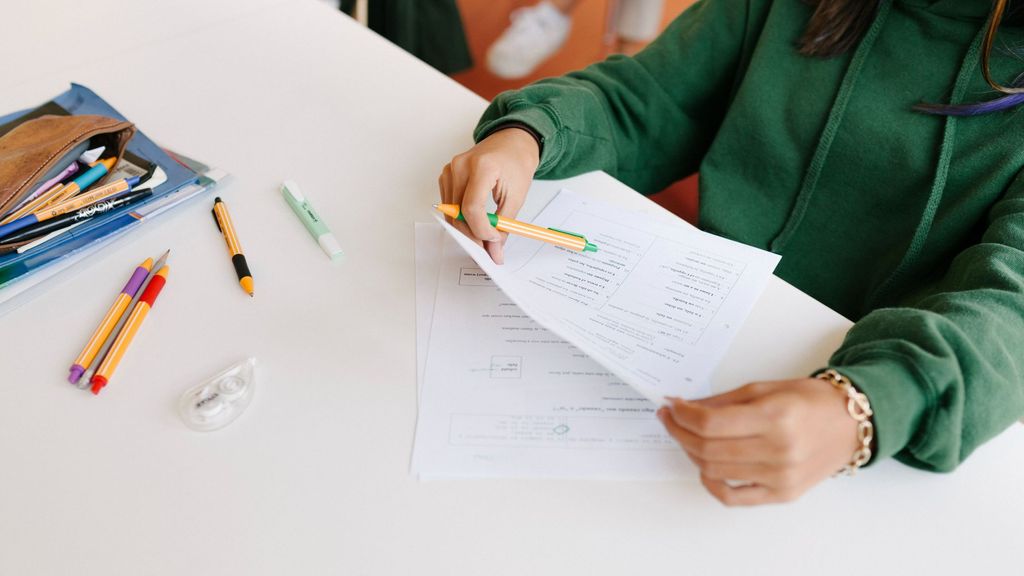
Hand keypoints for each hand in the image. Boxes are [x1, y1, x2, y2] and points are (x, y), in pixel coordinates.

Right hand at [438, 127, 539, 262]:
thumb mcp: (517, 195)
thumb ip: (504, 225)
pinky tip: (475, 221)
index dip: (481, 230)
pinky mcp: (446, 175)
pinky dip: (461, 218)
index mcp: (482, 166)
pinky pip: (449, 205)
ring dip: (466, 229)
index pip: (472, 208)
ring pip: (451, 213)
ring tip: (484, 236)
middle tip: (489, 250)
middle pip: (458, 214)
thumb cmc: (516, 163)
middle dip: (473, 236)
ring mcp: (450, 170)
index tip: (493, 241)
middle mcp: (460, 166)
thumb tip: (494, 250)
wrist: (511, 142)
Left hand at [657, 378, 862, 505]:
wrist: (849, 424)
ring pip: (715, 471)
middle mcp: (779, 450)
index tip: (671, 406)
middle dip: (679, 432)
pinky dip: (711, 483)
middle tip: (670, 419)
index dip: (682, 415)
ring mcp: (780, 477)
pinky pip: (733, 497)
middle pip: (708, 449)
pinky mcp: (782, 494)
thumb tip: (683, 407)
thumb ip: (721, 402)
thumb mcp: (763, 389)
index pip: (710, 423)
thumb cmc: (809, 401)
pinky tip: (705, 466)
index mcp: (774, 417)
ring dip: (691, 452)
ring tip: (687, 436)